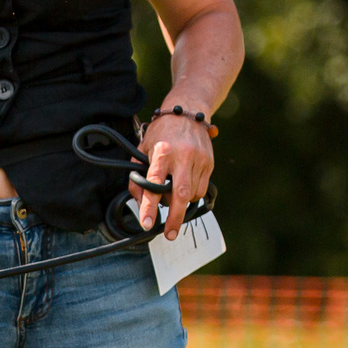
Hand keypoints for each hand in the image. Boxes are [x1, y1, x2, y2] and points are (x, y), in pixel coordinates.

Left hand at [134, 111, 214, 240]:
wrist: (187, 113)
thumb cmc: (162, 133)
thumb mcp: (143, 149)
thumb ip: (138, 175)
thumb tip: (140, 202)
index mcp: (162, 152)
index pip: (154, 183)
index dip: (149, 206)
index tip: (147, 223)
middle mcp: (182, 156)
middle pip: (180, 195)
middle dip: (175, 218)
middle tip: (169, 234)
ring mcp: (199, 160)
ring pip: (191, 195)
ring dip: (181, 202)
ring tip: (172, 192)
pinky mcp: (209, 163)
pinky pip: (201, 189)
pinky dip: (191, 194)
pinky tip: (184, 184)